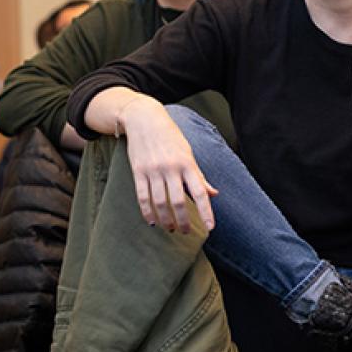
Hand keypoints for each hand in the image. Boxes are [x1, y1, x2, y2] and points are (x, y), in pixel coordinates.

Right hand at [119, 98, 216, 232]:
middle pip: (178, 201)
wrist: (145, 119)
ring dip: (165, 219)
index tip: (210, 227)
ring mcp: (153, 170)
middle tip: (186, 232)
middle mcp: (171, 167)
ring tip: (170, 228)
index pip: (200, 191)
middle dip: (183, 220)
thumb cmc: (171, 137)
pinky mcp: (138, 171)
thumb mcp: (188, 153)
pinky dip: (147, 211)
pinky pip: (142, 196)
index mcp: (187, 163)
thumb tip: (213, 194)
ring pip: (160, 202)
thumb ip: (199, 175)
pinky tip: (153, 220)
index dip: (206, 210)